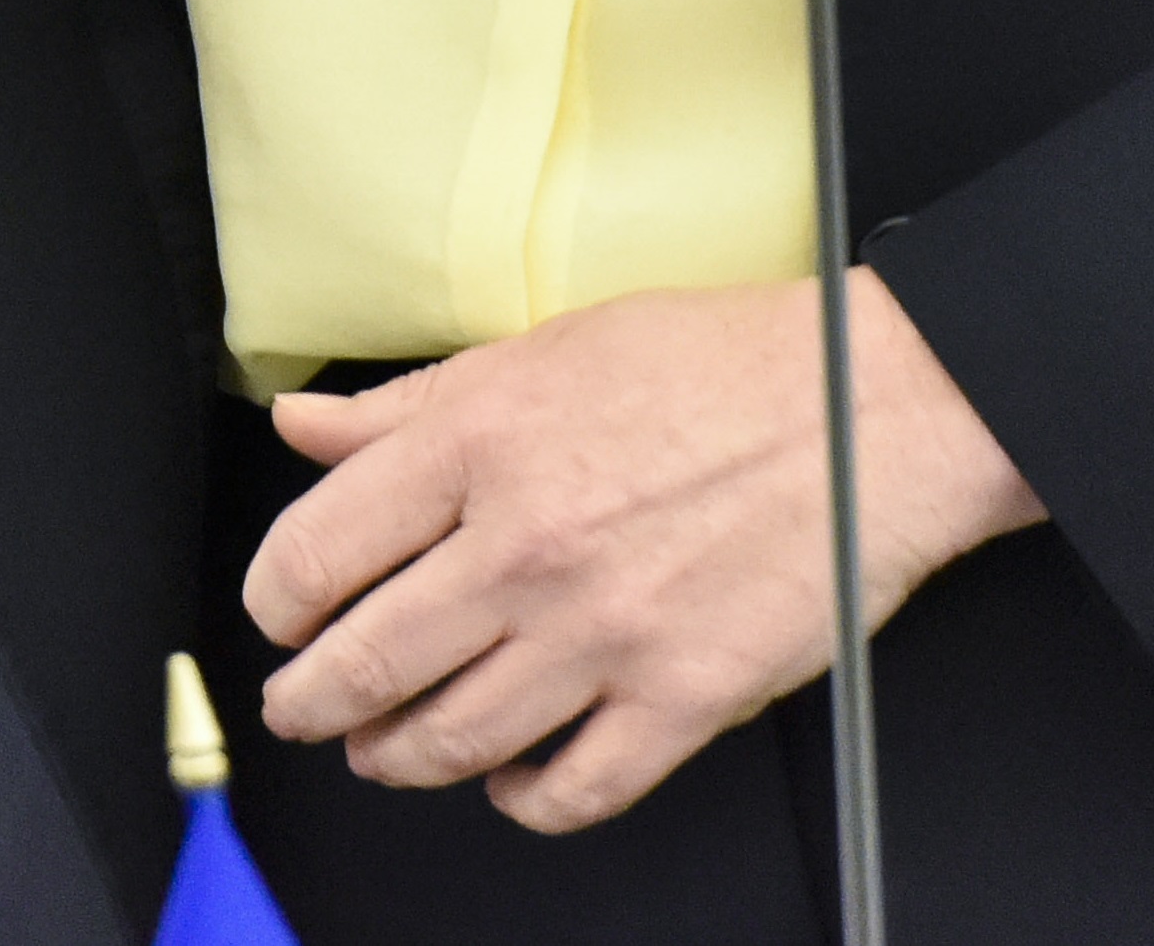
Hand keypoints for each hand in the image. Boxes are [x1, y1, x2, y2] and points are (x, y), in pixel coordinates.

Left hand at [246, 273, 1041, 833]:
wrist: (878, 408)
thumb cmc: (724, 366)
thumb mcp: (544, 350)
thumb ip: (411, 405)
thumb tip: (306, 429)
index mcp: (479, 445)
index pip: (315, 552)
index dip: (275, 602)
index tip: (280, 614)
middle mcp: (526, 547)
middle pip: (367, 663)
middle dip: (312, 701)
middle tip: (303, 706)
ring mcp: (603, 633)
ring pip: (452, 739)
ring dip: (398, 756)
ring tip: (385, 748)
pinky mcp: (682, 698)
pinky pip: (573, 791)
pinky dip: (524, 802)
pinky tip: (512, 783)